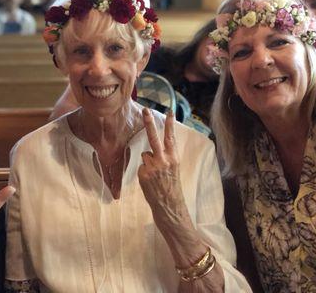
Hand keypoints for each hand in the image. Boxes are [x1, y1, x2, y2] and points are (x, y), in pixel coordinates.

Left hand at [138, 108, 189, 225]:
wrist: (169, 205)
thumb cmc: (171, 187)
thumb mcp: (173, 170)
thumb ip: (165, 158)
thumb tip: (150, 152)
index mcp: (174, 158)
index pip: (171, 138)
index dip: (170, 124)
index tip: (169, 111)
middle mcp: (164, 160)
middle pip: (154, 138)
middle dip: (149, 123)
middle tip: (145, 110)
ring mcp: (153, 167)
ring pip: (145, 155)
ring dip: (148, 162)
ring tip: (155, 175)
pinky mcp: (144, 174)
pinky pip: (141, 167)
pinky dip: (144, 172)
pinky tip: (150, 181)